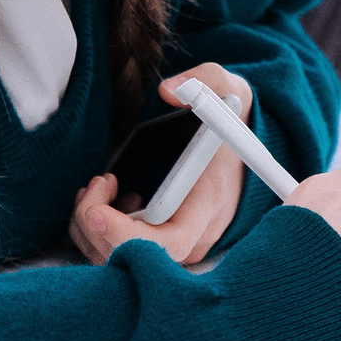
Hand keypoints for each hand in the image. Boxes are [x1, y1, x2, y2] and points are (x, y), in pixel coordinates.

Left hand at [70, 64, 251, 265]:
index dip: (124, 235)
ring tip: (98, 185)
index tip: (95, 211)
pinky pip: (120, 251)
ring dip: (92, 225)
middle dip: (95, 224)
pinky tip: (108, 197)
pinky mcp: (163, 245)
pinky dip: (100, 229)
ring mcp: (177, 247)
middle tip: (96, 183)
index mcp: (207, 208)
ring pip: (118, 259)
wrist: (248, 149)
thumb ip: (203, 81)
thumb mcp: (228, 91)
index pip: (166, 244)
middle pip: (132, 258)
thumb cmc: (233, 124)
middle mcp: (193, 238)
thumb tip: (169, 90)